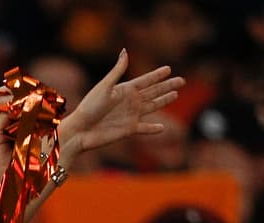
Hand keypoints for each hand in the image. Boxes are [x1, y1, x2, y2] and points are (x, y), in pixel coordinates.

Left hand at [58, 50, 184, 161]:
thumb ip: (117, 71)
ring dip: (164, 101)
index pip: (146, 80)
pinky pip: (145, 128)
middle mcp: (129, 102)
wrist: (81, 130)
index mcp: (124, 90)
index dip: (157, 75)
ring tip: (175, 95)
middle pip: (154, 92)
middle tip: (182, 80)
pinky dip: (154, 128)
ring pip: (153, 106)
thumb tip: (125, 51)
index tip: (169, 68)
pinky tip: (162, 127)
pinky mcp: (129, 130)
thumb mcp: (105, 86)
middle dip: (167, 85)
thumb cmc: (89, 107)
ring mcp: (130, 116)